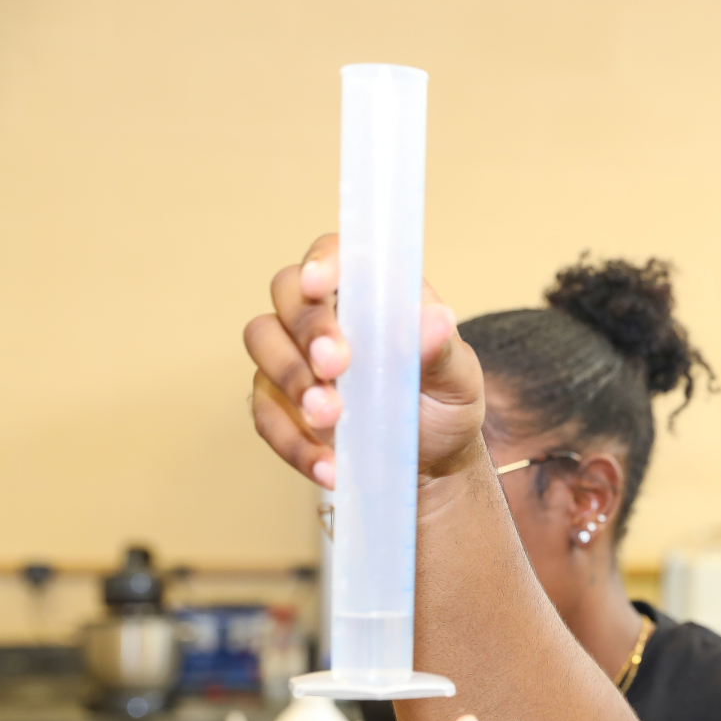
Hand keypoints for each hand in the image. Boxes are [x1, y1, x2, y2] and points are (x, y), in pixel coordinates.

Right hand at [244, 235, 486, 489]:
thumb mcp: (458, 380)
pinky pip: (264, 412)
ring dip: (292, 380)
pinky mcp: (276, 402)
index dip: (322, 260)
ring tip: (331, 418)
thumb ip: (443, 351)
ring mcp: (292, 356)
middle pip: (287, 293)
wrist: (430, 463)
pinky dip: (293, 440)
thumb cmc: (444, 404)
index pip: (336, 254)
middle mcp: (323, 314)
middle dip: (308, 329)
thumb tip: (436, 321)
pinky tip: (327, 465)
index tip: (320, 285)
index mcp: (370, 293)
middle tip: (336, 366)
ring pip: (262, 343)